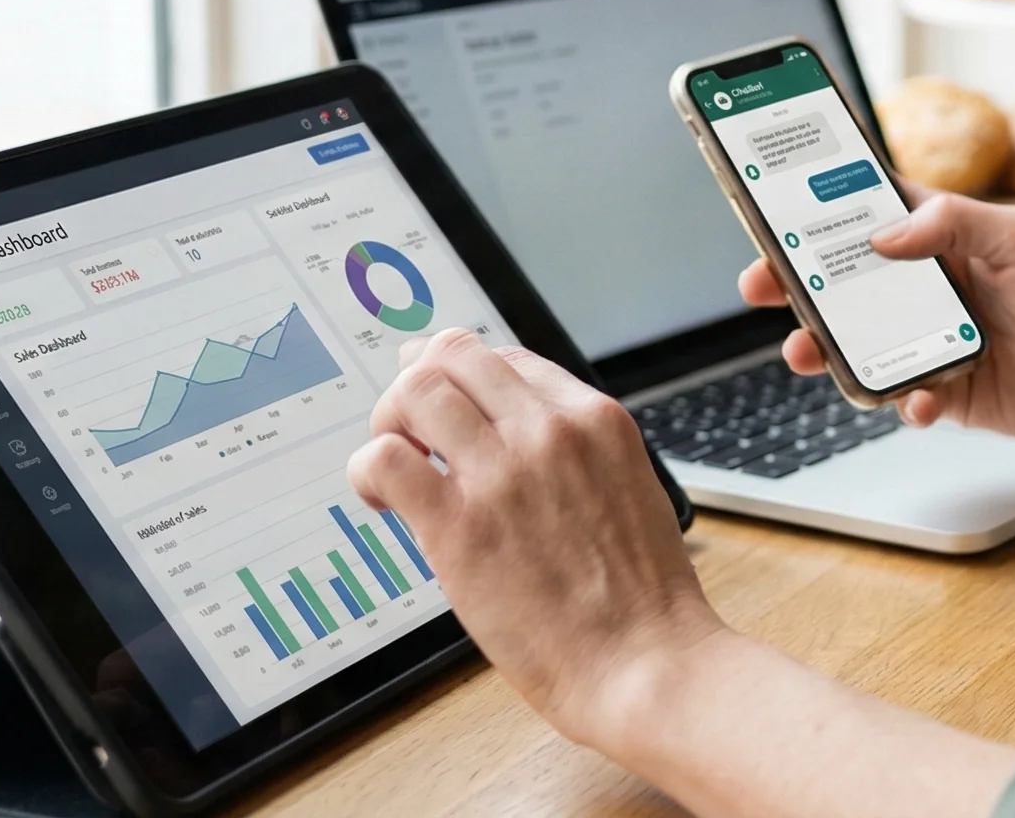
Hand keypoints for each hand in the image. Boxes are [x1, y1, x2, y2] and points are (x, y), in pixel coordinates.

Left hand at [349, 329, 718, 748]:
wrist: (644, 659)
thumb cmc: (641, 595)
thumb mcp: (628, 488)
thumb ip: (575, 453)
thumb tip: (516, 437)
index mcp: (595, 419)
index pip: (506, 358)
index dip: (464, 378)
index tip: (446, 405)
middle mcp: (549, 430)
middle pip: (454, 355)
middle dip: (420, 384)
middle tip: (410, 429)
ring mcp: (503, 473)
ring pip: (415, 391)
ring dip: (390, 421)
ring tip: (398, 465)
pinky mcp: (459, 525)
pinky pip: (385, 459)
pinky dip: (369, 469)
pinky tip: (384, 500)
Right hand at [738, 187, 1014, 445]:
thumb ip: (954, 222)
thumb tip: (883, 236)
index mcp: (938, 234)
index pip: (865, 210)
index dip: (815, 206)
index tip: (769, 204)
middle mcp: (926, 284)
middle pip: (841, 279)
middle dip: (793, 281)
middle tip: (758, 284)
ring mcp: (928, 338)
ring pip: (854, 341)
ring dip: (823, 346)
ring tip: (806, 352)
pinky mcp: (941, 390)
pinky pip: (899, 396)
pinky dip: (900, 400)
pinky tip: (920, 399)